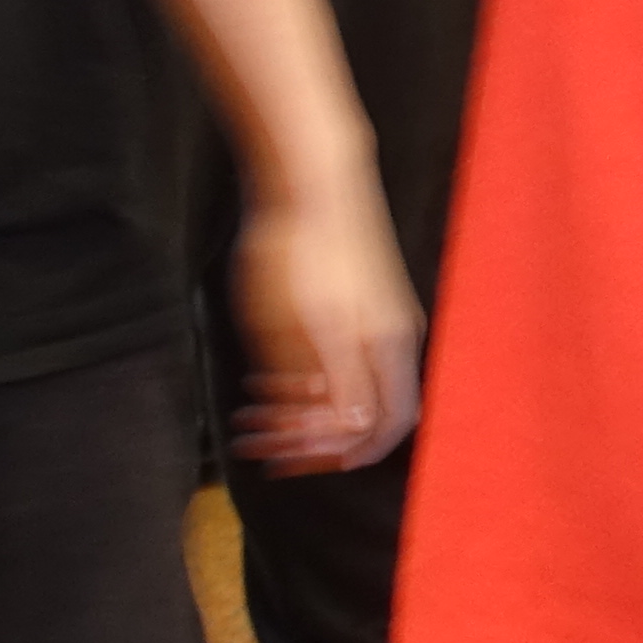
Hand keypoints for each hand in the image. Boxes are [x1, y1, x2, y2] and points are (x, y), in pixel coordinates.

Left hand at [229, 161, 426, 471]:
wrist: (312, 181)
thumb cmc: (304, 248)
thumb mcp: (302, 326)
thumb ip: (332, 385)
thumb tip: (350, 432)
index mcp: (385, 349)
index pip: (380, 431)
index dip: (333, 456)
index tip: (282, 461)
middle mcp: (392, 341)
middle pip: (364, 417)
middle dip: (307, 437)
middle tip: (257, 441)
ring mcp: (381, 322)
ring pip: (347, 391)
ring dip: (297, 410)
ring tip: (250, 411)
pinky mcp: (364, 306)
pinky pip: (341, 363)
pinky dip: (302, 381)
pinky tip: (265, 376)